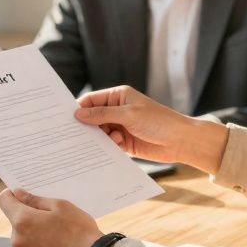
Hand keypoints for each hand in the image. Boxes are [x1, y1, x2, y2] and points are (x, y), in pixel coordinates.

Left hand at [0, 188, 102, 246]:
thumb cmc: (79, 232)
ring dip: (33, 235)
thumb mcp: (61, 206)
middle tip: (51, 219)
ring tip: (57, 236)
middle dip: (29, 218)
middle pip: (16, 222)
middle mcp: (17, 240)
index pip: (4, 201)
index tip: (19, 195)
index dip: (11, 195)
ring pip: (23, 239)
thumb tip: (18, 194)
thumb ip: (35, 200)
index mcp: (23, 221)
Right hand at [75, 86, 229, 172]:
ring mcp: (121, 127)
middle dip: (86, 126)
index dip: (79, 108)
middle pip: (93, 118)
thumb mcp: (128, 115)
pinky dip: (107, 147)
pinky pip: (108, 144)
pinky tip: (109, 149)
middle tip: (72, 135)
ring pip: (100, 132)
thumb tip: (78, 114)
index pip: (92, 100)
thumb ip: (101, 115)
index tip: (65, 119)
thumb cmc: (158, 121)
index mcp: (119, 96)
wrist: (181, 141)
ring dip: (98, 138)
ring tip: (100, 142)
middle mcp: (118, 110)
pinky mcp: (125, 143)